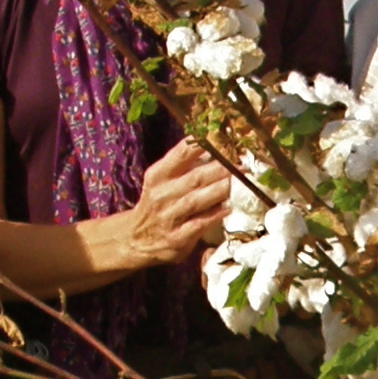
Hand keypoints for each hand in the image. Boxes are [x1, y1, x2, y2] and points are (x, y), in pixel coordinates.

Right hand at [114, 141, 233, 271]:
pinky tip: (228, 209)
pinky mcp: (176, 238)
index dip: (203, 145)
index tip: (223, 139)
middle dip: (220, 170)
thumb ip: (183, 165)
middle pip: (194, 178)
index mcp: (158, 175)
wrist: (136, 238)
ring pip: (196, 200)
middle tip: (241, 164)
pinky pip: (198, 225)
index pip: (181, 154)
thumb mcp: (161, 180)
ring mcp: (168, 217)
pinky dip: (214, 216)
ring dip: (219, 190)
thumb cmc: (157, 204)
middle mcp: (161, 194)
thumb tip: (217, 147)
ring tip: (239, 183)